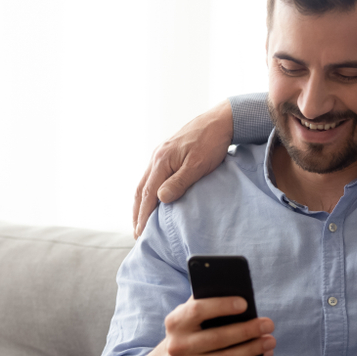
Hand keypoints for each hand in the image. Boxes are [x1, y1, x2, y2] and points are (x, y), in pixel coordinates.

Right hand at [134, 100, 234, 237]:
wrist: (219, 121)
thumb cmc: (211, 143)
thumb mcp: (197, 165)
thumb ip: (179, 182)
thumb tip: (161, 199)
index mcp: (161, 161)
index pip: (148, 194)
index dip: (143, 215)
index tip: (141, 233)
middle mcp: (156, 158)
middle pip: (141, 190)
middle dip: (137, 213)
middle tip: (137, 234)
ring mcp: (160, 155)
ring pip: (145, 183)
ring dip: (141, 203)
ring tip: (141, 221)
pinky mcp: (167, 154)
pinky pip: (152, 177)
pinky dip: (149, 192)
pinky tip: (154, 200)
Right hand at [136, 296, 273, 355]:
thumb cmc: (192, 327)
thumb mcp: (191, 312)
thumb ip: (208, 300)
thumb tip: (240, 294)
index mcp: (176, 322)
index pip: (198, 311)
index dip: (222, 306)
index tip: (245, 304)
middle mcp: (178, 346)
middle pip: (217, 338)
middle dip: (247, 331)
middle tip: (269, 324)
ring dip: (253, 350)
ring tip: (270, 340)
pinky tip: (264, 355)